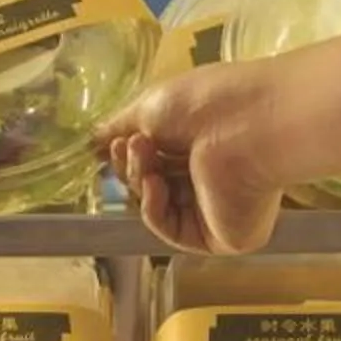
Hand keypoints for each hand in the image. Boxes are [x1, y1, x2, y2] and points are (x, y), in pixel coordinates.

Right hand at [100, 60, 291, 255]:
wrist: (248, 122)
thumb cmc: (208, 103)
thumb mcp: (150, 108)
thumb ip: (119, 127)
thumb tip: (93, 140)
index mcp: (202, 146)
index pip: (156, 161)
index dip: (129, 153)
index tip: (113, 141)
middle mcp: (212, 179)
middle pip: (152, 184)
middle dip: (132, 163)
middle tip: (127, 144)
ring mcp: (217, 210)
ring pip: (158, 207)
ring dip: (140, 179)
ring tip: (142, 151)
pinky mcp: (221, 236)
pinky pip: (173, 229)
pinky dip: (154, 207)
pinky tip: (154, 183)